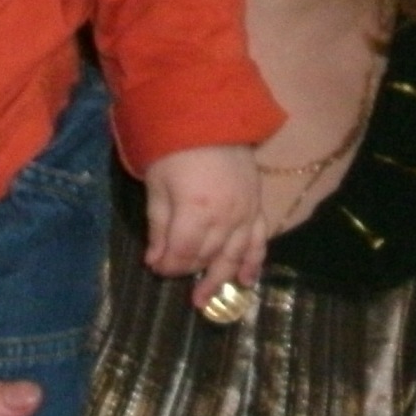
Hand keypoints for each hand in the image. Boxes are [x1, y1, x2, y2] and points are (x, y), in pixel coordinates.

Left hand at [143, 142, 264, 302]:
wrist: (212, 116)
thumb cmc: (176, 148)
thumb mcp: (158, 185)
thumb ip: (158, 226)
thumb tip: (155, 261)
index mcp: (196, 211)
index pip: (182, 253)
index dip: (168, 265)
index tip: (155, 267)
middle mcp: (225, 217)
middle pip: (206, 256)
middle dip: (188, 271)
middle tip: (174, 280)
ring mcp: (246, 213)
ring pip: (234, 255)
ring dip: (220, 278)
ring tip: (206, 298)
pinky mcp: (257, 206)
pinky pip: (260, 240)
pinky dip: (254, 262)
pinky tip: (248, 281)